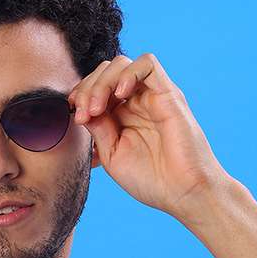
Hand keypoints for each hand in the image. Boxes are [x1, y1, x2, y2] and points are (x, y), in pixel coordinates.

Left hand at [68, 53, 228, 216]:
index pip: (95, 88)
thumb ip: (99, 130)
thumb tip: (81, 109)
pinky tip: (119, 94)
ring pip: (122, 64)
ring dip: (102, 81)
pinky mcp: (168, 94)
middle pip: (105, 72)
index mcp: (121, 116)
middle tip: (81, 114)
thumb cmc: (152, 180)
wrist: (183, 193)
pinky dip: (129, 72)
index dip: (80, 95)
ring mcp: (152, 96)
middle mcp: (136, 102)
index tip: (73, 114)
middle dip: (87, 88)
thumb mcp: (113, 156)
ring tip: (96, 108)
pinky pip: (148, 64)